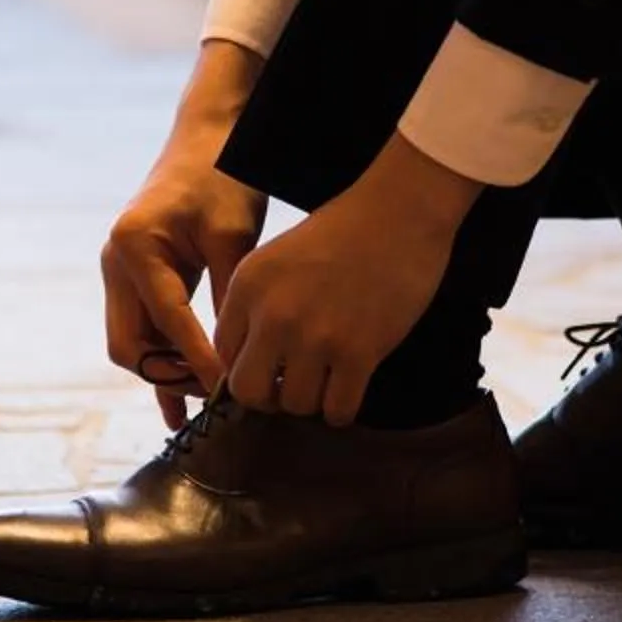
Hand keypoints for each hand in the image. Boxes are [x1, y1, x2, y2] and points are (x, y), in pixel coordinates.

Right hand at [104, 47, 269, 426]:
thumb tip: (235, 359)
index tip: (229, 390)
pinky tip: (183, 400)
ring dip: (165, 374)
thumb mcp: (233, 236)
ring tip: (205, 410)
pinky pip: (144, 330)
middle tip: (216, 399)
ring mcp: (120, 272)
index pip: (167, 321)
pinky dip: (164, 359)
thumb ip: (228, 296)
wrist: (207, 137)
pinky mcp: (135, 279)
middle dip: (168, 377)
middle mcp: (115, 263)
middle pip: (128, 345)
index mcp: (135, 247)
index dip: (197, 361)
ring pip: (133, 343)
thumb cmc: (223, 177)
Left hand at [216, 135, 482, 426]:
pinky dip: (343, 409)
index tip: (271, 364)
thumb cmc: (341, 232)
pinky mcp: (359, 353)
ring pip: (295, 405)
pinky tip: (351, 387)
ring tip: (328, 380)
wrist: (398, 211)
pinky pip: (338, 410)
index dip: (247, 366)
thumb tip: (249, 362)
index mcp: (247, 288)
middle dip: (270, 397)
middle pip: (249, 392)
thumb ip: (255, 306)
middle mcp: (272, 316)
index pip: (223, 354)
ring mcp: (315, 337)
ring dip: (312, 401)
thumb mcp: (276, 259)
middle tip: (293, 384)